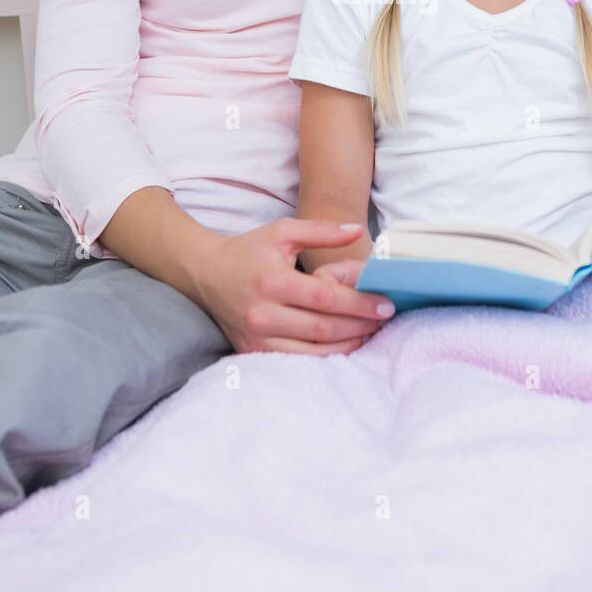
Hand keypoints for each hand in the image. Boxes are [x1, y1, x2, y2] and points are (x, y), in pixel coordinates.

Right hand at [190, 219, 393, 355]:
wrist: (206, 274)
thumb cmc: (249, 250)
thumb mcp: (283, 231)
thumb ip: (321, 230)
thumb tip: (357, 230)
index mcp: (272, 281)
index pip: (326, 299)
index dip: (360, 303)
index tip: (386, 304)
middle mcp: (263, 313)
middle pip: (324, 328)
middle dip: (361, 325)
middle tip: (385, 318)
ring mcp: (256, 337)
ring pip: (314, 352)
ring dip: (348, 345)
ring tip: (371, 332)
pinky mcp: (253, 351)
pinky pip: (298, 361)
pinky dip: (325, 356)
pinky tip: (345, 345)